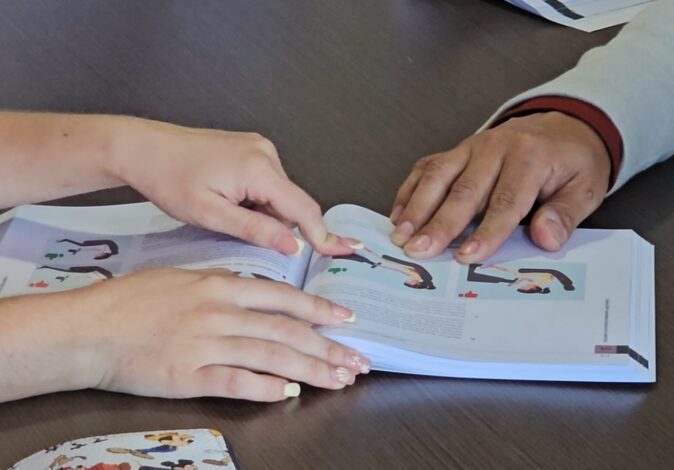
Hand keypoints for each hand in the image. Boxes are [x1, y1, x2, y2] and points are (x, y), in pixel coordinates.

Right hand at [0, 268, 369, 401]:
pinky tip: (289, 393)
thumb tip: (261, 298)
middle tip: (356, 359)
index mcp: (220, 286)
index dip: (320, 308)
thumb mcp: (183, 279)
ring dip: (310, 370)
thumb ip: (225, 288)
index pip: (283, 297)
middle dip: (328, 346)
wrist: (90, 328)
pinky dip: (266, 388)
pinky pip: (236, 382)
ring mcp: (205, 344)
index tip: (347, 318)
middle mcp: (219, 313)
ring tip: (338, 379)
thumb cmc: (132, 301)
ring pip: (271, 356)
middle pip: (286, 331)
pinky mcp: (188, 375)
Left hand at [110, 119, 356, 255]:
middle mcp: (266, 153)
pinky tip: (226, 199)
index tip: (343, 250)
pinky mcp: (251, 149)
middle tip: (234, 228)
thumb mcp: (210, 214)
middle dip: (275, 225)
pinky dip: (255, 200)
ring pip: (278, 196)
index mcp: (258, 168)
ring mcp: (259, 148)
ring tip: (222, 210)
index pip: (303, 209)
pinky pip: (267, 184)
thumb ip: (256, 230)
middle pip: (291, 203)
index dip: (322, 234)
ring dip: (261, 213)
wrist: (141, 148)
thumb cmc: (167, 178)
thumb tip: (293, 245)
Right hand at [389, 111, 610, 261]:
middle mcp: (496, 148)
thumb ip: (565, 214)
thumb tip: (545, 239)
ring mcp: (472, 146)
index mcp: (531, 158)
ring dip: (417, 206)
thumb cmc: (572, 162)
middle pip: (464, 189)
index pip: (506, 200)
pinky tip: (398, 214)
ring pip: (438, 175)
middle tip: (419, 250)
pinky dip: (409, 190)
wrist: (564, 125)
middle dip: (440, 223)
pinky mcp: (457, 150)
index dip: (486, 231)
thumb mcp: (586, 188)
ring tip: (401, 235)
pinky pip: (428, 167)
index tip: (467, 256)